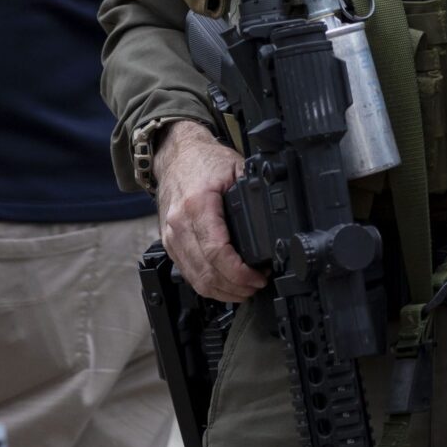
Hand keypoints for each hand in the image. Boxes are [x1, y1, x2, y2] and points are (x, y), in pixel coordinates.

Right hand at [153, 122, 264, 302]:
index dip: (239, 273)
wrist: (175, 155)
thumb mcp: (236, 168)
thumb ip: (253, 192)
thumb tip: (277, 215)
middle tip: (257, 286)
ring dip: (222, 291)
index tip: (257, 277)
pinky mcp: (169, 243)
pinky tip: (225, 285)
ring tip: (245, 290)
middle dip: (235, 287)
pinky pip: (187, 273)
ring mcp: (171, 237)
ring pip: (195, 279)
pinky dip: (208, 285)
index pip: (216, 252)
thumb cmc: (204, 160)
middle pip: (206, 272)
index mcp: (196, 206)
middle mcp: (179, 225)